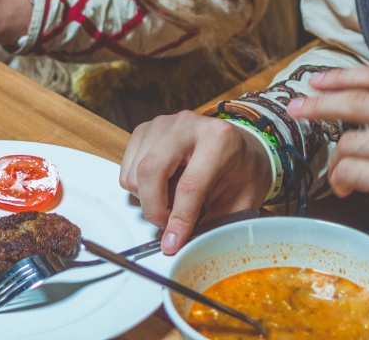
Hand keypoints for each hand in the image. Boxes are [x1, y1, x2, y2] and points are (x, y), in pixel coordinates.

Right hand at [120, 111, 272, 255]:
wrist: (238, 146)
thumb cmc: (241, 173)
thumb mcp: (240, 201)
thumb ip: (213, 223)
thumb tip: (179, 244)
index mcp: (218, 140)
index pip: (189, 185)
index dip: (179, 219)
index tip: (172, 243)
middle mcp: (187, 125)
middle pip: (151, 170)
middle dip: (154, 208)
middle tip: (166, 225)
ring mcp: (163, 123)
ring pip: (135, 171)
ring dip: (147, 198)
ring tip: (170, 202)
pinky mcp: (145, 129)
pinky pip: (127, 167)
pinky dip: (139, 186)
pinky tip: (161, 186)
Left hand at [287, 65, 368, 283]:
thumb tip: (348, 92)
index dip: (341, 76)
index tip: (316, 81)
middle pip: (356, 101)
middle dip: (318, 104)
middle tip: (296, 108)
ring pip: (348, 141)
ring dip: (337, 159)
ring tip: (344, 173)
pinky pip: (348, 169)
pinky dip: (339, 179)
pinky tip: (345, 188)